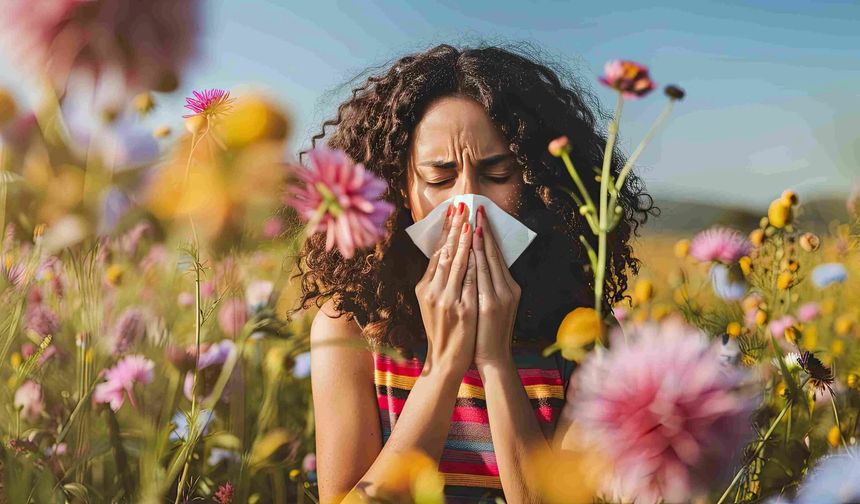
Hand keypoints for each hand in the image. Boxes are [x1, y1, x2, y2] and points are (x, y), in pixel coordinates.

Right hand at [414, 201, 477, 376]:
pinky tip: (478, 248)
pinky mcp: (464, 309)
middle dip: (455, 228)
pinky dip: (475, 262)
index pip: (436, 253)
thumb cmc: (442, 329)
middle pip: (445, 253)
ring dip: (465, 241)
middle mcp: (433, 292)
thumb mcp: (432, 303)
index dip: (445, 231)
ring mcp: (449, 300)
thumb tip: (446, 254)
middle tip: (461, 206)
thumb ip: (438, 281)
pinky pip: (471, 280)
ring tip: (470, 221)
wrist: (447, 359)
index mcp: (424, 288)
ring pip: (458, 263)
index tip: (452, 212)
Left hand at [471, 204, 520, 368]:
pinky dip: (472, 260)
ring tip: (470, 220)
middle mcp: (507, 289)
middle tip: (476, 208)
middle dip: (483, 230)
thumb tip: (477, 261)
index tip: (481, 215)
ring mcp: (498, 296)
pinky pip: (478, 277)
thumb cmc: (489, 331)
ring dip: (477, 240)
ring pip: (485, 262)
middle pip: (492, 253)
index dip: (488, 234)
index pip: (496, 254)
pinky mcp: (488, 305)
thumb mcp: (494, 304)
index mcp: (509, 288)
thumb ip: (489, 284)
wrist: (491, 358)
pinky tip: (465, 247)